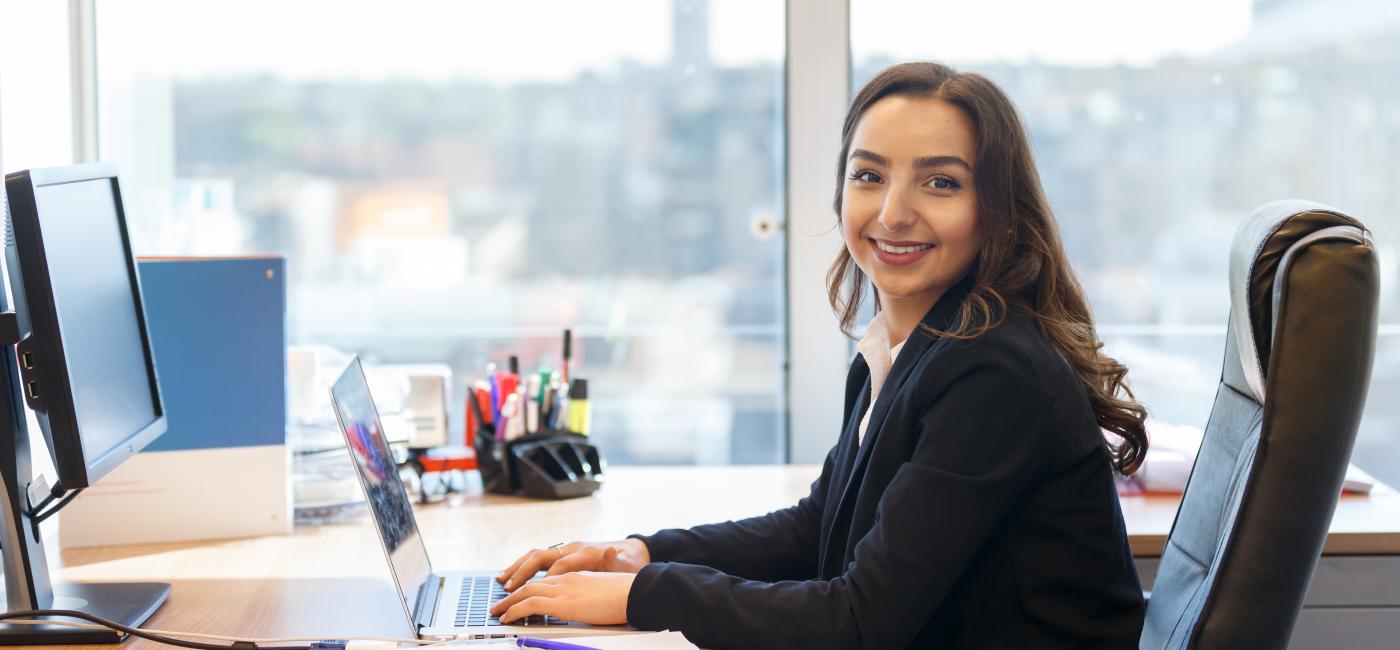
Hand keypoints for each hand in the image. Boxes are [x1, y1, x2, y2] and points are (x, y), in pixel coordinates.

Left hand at [490, 571, 634, 624]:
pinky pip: (530, 604)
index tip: (519, 595)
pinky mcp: (563, 602)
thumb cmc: (626, 594)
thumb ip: (589, 593)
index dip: (529, 588)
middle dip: (512, 594)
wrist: (636, 592)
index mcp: (576, 575)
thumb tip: (583, 602)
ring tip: (497, 612)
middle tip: (500, 603)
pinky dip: (515, 610)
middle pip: (531, 583)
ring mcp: (563, 589)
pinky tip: (507, 618)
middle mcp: (566, 578)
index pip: (545, 580)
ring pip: (526, 592)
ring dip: (508, 602)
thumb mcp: (603, 590)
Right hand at [496, 539, 649, 590]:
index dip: (548, 578)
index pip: (561, 564)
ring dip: (517, 568)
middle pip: (541, 556)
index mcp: (586, 552)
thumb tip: (611, 551)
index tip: (534, 592)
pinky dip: (523, 568)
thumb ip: (615, 561)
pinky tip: (512, 578)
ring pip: (535, 556)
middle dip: (523, 572)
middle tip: (509, 587)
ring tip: (502, 581)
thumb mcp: (625, 564)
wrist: (631, 552)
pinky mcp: (562, 555)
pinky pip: (537, 560)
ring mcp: (566, 550)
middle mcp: (572, 548)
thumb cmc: (627, 562)